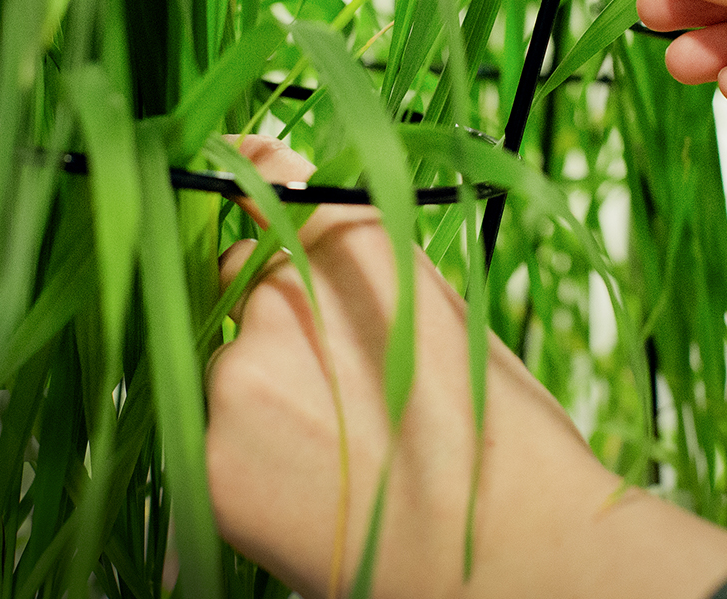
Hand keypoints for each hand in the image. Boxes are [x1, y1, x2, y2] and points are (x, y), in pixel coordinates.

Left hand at [205, 136, 726, 598]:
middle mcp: (283, 294)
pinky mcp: (211, 458)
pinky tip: (312, 496)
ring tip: (335, 459)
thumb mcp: (447, 322)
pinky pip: (212, 443)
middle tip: (330, 388)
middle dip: (269, 319)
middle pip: (237, 282)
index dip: (248, 174)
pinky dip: (247, 464)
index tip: (236, 170)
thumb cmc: (505, 446)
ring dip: (261, 398)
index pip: (266, 177)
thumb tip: (312, 267)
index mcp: (356, 247)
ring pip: (224, 370)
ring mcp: (239, 375)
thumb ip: (368, 281)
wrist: (514, 556)